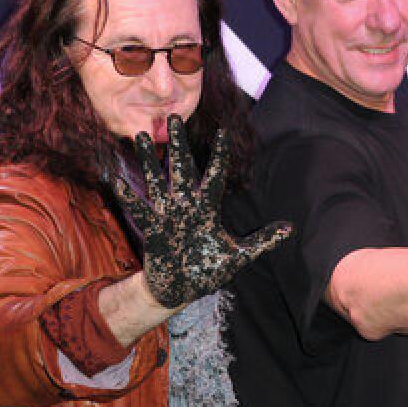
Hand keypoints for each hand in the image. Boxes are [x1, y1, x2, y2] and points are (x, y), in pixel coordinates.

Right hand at [111, 115, 292, 308]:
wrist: (182, 290)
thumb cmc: (208, 270)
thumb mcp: (240, 256)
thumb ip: (263, 241)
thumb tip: (291, 229)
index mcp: (208, 209)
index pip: (215, 176)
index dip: (218, 155)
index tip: (221, 131)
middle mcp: (187, 207)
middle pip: (182, 170)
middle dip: (178, 145)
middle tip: (173, 116)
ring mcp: (168, 216)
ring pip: (157, 182)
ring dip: (150, 160)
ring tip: (142, 135)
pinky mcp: (153, 230)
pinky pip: (139, 210)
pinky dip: (128, 197)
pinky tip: (116, 180)